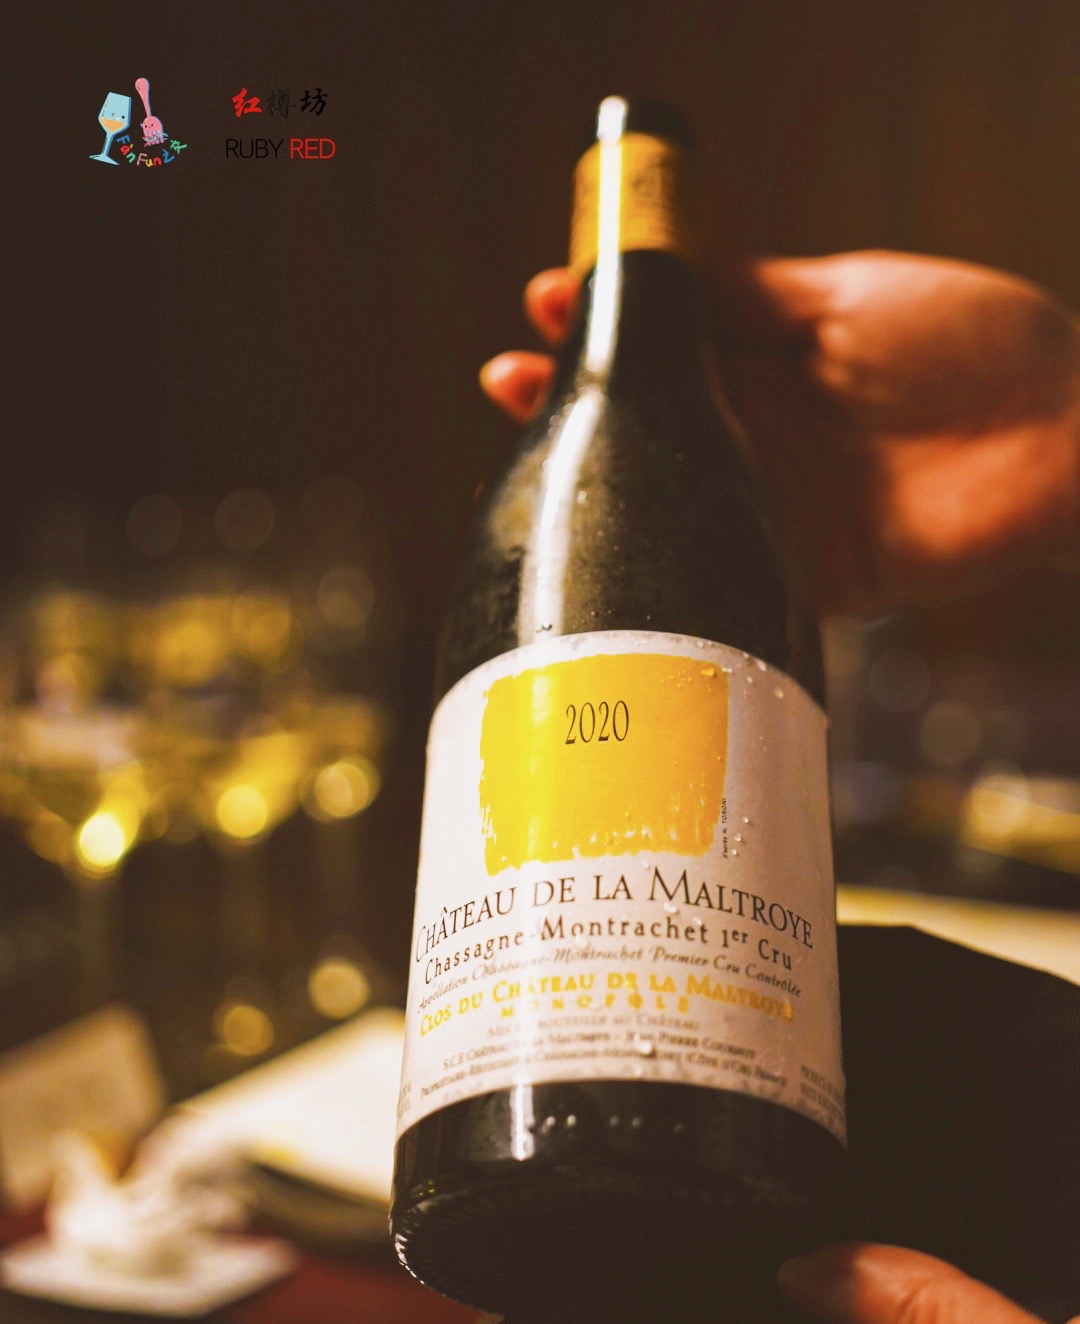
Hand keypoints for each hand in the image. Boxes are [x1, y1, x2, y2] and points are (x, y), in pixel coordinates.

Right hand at [480, 254, 1079, 613]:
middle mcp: (760, 433)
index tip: (546, 301)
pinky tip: (603, 541)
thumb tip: (662, 274)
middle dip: (574, 398)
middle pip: (648, 421)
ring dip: (595, 475)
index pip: (664, 343)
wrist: (1062, 440)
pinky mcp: (794, 572)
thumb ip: (751, 297)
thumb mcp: (847, 296)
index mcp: (769, 358)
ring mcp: (771, 504)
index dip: (605, 323)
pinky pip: (712, 572)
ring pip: (665, 495)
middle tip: (507, 378)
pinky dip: (658, 563)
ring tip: (524, 439)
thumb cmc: (974, 344)